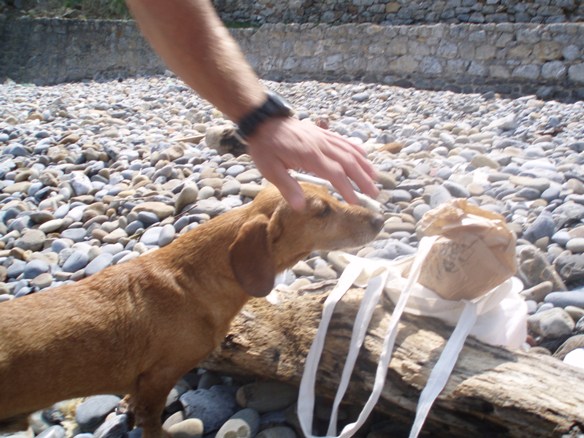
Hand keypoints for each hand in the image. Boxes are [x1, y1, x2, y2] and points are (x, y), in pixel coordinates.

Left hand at [246, 117, 378, 209]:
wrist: (263, 121)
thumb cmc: (265, 147)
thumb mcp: (270, 170)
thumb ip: (287, 187)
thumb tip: (301, 207)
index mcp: (309, 155)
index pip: (334, 173)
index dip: (347, 188)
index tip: (355, 202)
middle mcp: (321, 145)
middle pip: (348, 162)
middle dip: (363, 179)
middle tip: (374, 194)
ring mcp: (323, 137)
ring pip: (349, 151)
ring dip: (364, 165)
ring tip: (375, 179)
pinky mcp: (322, 133)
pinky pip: (343, 141)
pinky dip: (356, 149)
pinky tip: (364, 157)